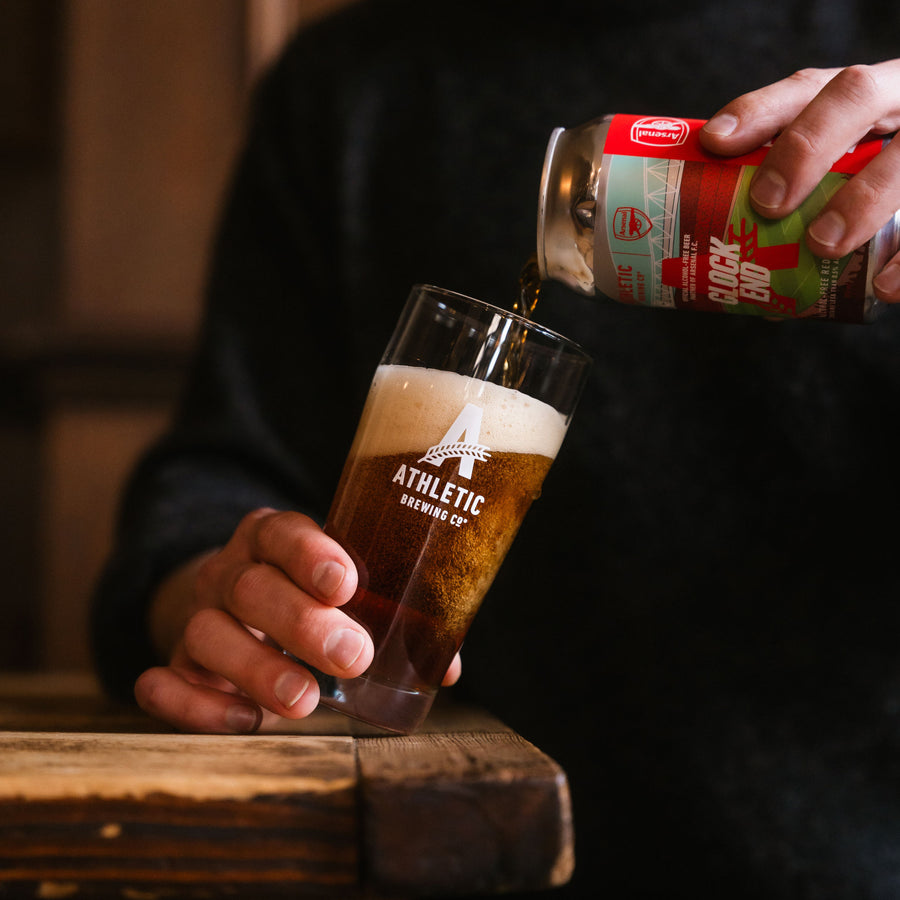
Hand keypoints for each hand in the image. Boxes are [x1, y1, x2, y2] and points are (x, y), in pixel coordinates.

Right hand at [134, 508, 461, 732]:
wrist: (235, 610)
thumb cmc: (307, 601)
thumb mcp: (343, 596)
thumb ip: (393, 621)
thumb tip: (444, 668)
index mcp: (272, 539)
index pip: (282, 532)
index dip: (310, 554)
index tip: (346, 584)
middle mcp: (230, 571)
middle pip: (251, 587)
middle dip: (301, 623)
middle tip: (353, 656)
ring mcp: (198, 617)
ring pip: (208, 633)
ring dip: (258, 669)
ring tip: (306, 701)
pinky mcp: (179, 667)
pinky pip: (167, 683)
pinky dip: (195, 704)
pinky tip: (241, 720)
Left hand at [699, 61, 899, 301]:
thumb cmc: (865, 187)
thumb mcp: (834, 176)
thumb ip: (790, 198)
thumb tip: (722, 264)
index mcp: (858, 97)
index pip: (805, 87)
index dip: (759, 111)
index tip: (716, 144)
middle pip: (857, 95)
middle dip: (807, 145)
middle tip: (769, 202)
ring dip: (863, 199)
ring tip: (823, 245)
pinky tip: (885, 288)